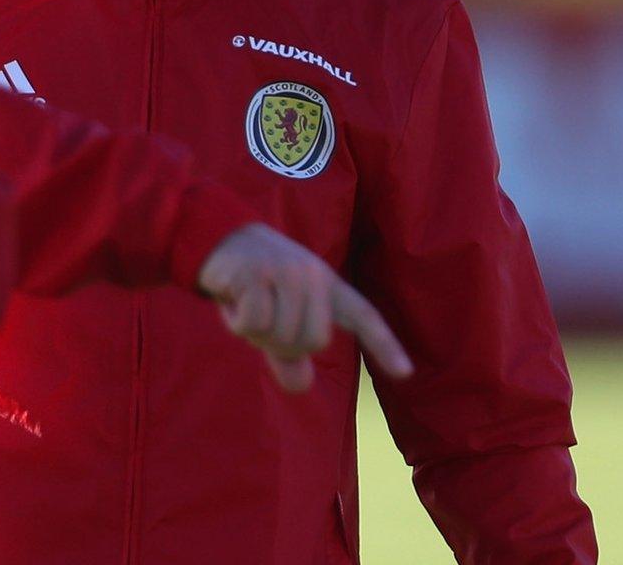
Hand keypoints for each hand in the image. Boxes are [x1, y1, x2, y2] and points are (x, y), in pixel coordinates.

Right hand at [196, 223, 413, 392]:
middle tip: (262, 321)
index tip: (406, 372)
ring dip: (255, 332)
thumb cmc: (251, 281)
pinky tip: (230, 299)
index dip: (384, 345)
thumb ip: (289, 352)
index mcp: (326, 284)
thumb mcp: (276, 316)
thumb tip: (301, 385)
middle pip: (313, 341)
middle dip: (283, 344)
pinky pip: (254, 324)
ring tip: (244, 304)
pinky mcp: (257, 274)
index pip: (363, 315)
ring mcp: (286, 273)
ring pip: (282, 335)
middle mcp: (313, 276)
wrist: (216, 237)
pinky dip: (236, 322)